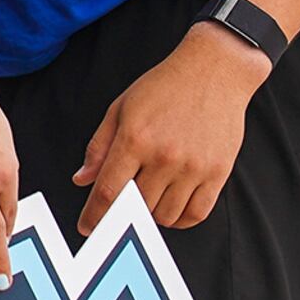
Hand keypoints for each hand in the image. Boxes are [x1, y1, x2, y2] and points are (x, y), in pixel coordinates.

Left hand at [78, 22, 267, 232]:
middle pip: (136, 206)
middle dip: (121, 213)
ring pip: (166, 215)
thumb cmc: (163, 87)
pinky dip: (180, 219)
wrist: (213, 72)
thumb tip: (82, 180)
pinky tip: (171, 206)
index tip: (87, 228)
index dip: (94, 215)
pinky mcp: (218, 173)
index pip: (108, 190)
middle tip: (119, 208)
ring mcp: (193, 167)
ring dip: (151, 216)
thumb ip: (99, 147)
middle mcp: (164, 156)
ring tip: (147, 200)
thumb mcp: (120, 108)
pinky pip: (197, 213)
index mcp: (135, 138)